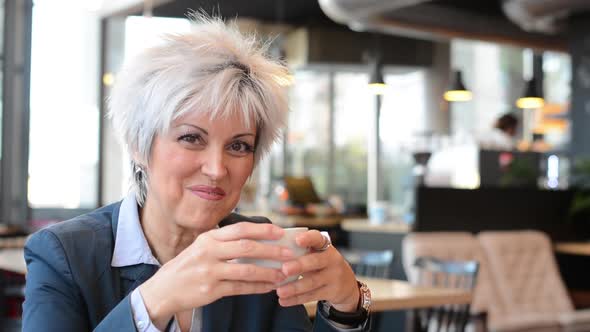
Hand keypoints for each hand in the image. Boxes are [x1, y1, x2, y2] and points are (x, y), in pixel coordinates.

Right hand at [139, 222, 294, 328]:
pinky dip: (257, 288)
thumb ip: (225, 244)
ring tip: (283, 273)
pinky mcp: (210, 289)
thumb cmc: (188, 266)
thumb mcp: (202, 248)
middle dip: (271, 250)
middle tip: (289, 254)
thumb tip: (259, 243)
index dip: (263, 230)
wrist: (163, 289)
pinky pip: (240, 288)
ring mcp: (209, 271)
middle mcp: (209, 251)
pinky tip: (268, 287)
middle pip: (247, 247)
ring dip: (268, 272)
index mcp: (209, 238)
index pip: (241, 229)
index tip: (280, 232)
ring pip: (246, 270)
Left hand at [276, 230, 359, 312]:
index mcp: (325, 245)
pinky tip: (283, 301)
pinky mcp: (332, 292)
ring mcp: (334, 276)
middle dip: (299, 265)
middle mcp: (332, 259)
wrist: (345, 283)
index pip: (317, 238)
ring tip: (279, 291)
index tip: (297, 240)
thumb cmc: (321, 263)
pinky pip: (312, 296)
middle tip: (284, 269)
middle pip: (315, 261)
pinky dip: (296, 299)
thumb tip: (272, 252)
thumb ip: (300, 251)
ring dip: (294, 287)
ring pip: (312, 282)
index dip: (308, 238)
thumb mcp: (316, 253)